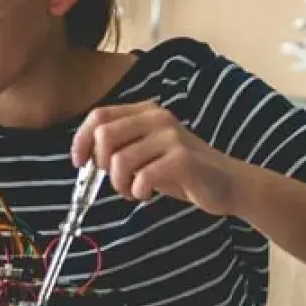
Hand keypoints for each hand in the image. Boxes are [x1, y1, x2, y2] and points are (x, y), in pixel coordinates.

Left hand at [72, 102, 245, 214]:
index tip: (79, 163)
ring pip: (120, 160)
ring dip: (119, 184)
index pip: (99, 116)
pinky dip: (137, 191)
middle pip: (105, 135)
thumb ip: (118, 147)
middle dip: (101, 164)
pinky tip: (146, 193)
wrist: (226, 184)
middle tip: (116, 179)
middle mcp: (157, 117)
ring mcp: (171, 136)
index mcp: (145, 111)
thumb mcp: (145, 152)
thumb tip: (84, 157)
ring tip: (133, 190)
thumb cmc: (180, 171)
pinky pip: (142, 176)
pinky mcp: (182, 159)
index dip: (81, 140)